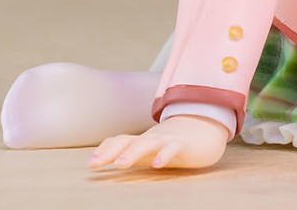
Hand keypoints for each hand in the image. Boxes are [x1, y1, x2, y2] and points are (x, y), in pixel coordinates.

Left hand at [88, 115, 228, 171]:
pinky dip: (164, 155)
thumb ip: (129, 152)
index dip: (105, 150)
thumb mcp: (149, 149)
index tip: (91, 163)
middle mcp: (152, 139)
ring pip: (148, 144)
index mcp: (142, 141)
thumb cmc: (172, 143)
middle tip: (97, 164)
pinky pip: (173, 149)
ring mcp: (167, 140)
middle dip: (112, 152)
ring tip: (120, 164)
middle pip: (130, 142)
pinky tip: (157, 164)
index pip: (121, 141)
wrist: (205, 130)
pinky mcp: (184, 145)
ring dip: (132, 153)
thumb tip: (101, 158)